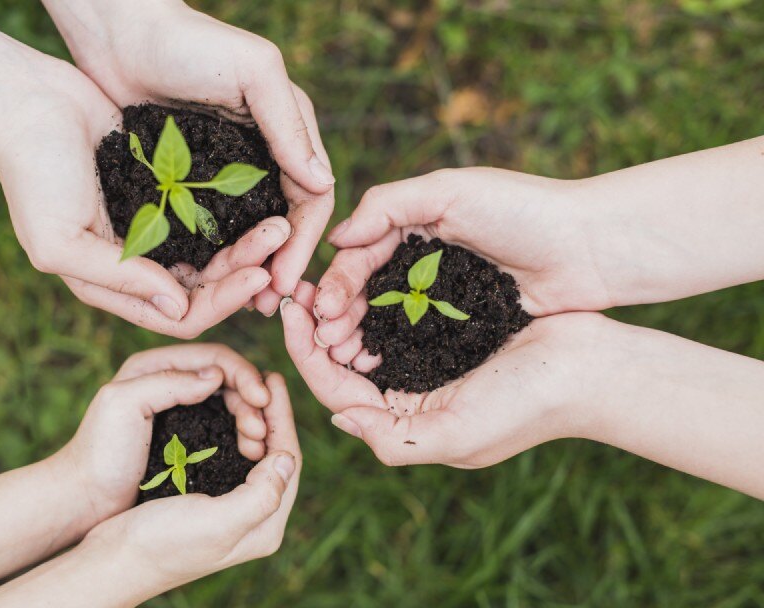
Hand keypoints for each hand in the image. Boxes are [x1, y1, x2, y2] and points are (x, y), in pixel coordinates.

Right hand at [0, 63, 295, 337]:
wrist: (29, 105)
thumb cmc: (34, 176)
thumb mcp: (60, 240)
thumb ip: (118, 278)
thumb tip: (179, 308)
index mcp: (114, 286)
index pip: (181, 315)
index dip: (222, 303)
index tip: (258, 276)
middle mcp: (139, 265)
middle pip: (207, 287)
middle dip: (245, 270)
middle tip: (281, 240)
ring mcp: (155, 230)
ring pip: (214, 253)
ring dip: (247, 243)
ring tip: (279, 222)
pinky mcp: (166, 194)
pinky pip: (210, 216)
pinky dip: (235, 216)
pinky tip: (262, 202)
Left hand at [42, 0, 334, 309]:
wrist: (118, 32)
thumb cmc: (189, 42)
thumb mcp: (252, 72)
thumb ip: (289, 125)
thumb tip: (323, 183)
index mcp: (289, 132)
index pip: (311, 198)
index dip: (304, 243)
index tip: (288, 283)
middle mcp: (264, 155)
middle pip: (283, 224)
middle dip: (279, 265)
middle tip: (267, 307)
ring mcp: (225, 170)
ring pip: (247, 231)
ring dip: (247, 268)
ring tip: (239, 302)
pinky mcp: (188, 178)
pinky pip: (210, 225)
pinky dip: (213, 253)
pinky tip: (203, 278)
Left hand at [52, 343, 274, 525]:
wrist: (83, 499)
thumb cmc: (99, 453)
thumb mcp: (124, 406)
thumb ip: (168, 382)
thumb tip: (216, 375)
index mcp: (155, 365)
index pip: (214, 356)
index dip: (242, 374)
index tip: (261, 400)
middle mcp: (171, 381)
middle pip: (227, 379)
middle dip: (251, 399)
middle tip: (261, 430)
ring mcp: (180, 409)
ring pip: (229, 403)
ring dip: (249, 418)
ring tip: (257, 444)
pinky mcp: (187, 436)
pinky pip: (224, 426)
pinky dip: (241, 434)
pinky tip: (250, 450)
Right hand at [75, 372, 300, 600]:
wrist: (114, 561)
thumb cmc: (161, 544)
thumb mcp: (217, 522)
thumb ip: (261, 495)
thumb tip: (288, 458)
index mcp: (265, 526)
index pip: (289, 460)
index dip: (283, 417)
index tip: (273, 378)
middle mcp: (255, 520)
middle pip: (276, 456)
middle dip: (271, 415)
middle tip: (261, 379)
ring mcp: (232, 511)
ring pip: (256, 455)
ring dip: (252, 421)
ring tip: (245, 392)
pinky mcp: (209, 502)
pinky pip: (233, 459)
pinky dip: (231, 432)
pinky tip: (222, 412)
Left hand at [282, 280, 610, 466]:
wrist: (591, 368)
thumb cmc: (528, 404)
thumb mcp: (456, 435)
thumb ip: (393, 439)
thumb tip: (338, 420)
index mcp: (407, 426)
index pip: (338, 393)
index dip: (305, 355)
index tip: (287, 313)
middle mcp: (411, 400)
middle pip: (344, 366)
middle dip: (315, 331)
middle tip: (295, 291)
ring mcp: (428, 367)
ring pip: (365, 341)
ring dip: (339, 314)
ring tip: (319, 282)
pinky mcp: (447, 335)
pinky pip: (396, 319)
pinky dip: (373, 301)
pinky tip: (359, 277)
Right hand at [312, 168, 612, 350]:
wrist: (592, 248)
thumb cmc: (523, 210)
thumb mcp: (451, 190)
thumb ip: (389, 204)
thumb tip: (336, 237)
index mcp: (415, 224)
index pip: (361, 253)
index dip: (338, 281)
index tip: (320, 309)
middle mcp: (424, 259)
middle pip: (369, 290)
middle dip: (342, 315)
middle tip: (325, 342)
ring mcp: (444, 294)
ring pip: (391, 318)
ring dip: (363, 336)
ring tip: (344, 358)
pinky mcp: (466, 322)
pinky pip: (422, 337)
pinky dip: (396, 349)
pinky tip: (378, 365)